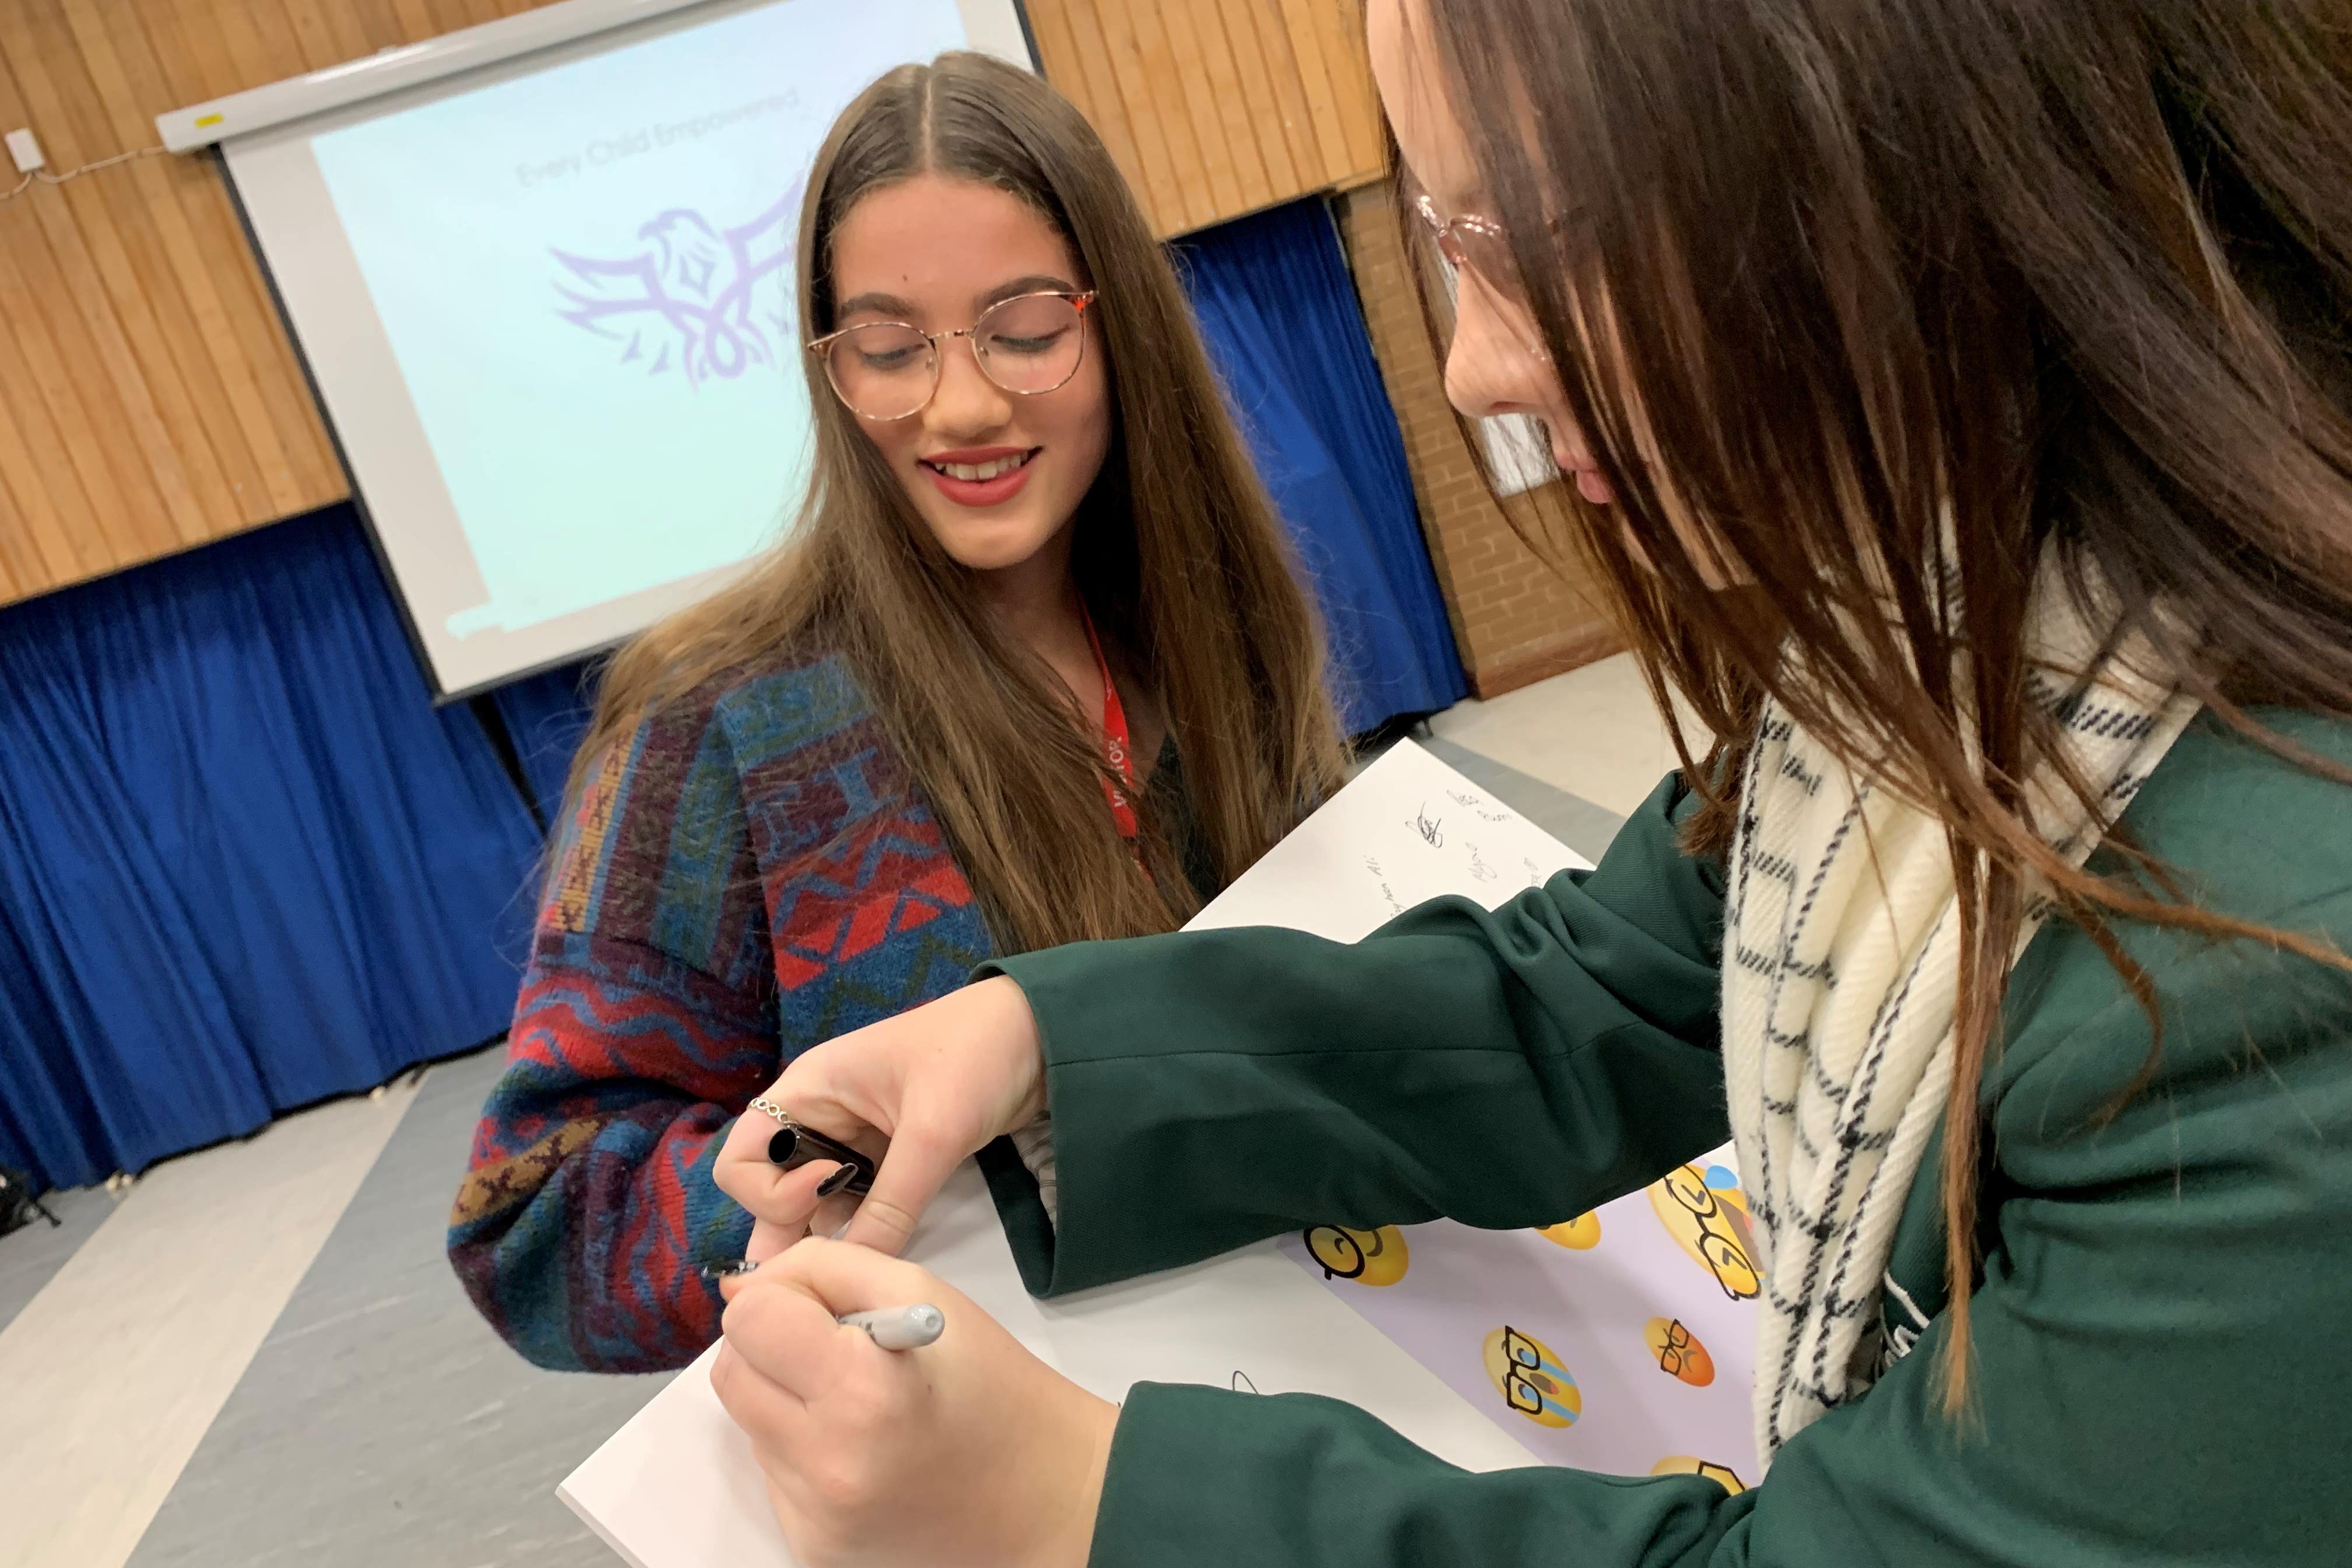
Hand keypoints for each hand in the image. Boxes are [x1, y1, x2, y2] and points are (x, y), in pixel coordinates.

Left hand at [711, 1239, 1113, 1567]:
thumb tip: (749, 1287)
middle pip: (731, 1373)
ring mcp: (814, 1517)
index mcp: (861, 1393)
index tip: (826, 1308)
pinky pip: (772, 1472)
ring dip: (785, 1397)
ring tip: (858, 1401)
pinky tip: (860, 1447)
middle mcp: (825, 1466)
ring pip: (747, 1422)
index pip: (750, 1320)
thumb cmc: (991, 1384)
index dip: (784, 1298)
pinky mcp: (810, 1546)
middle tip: (835, 1347)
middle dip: (771, 1346)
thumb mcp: (922, 1292)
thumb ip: (827, 1269)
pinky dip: (801, 1447)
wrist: (1042, 1497)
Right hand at [714, 975, 1045, 1259]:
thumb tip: (854, 1270)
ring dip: (823, 1238)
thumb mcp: (933, 1131)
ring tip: (846, 1272)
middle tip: (821, 1269)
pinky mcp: (887, 1159)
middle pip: (768, 1190)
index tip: (827, 1188)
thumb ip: (891, 1204)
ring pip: (812, 1206)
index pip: (741, 1158)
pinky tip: (872, 1256)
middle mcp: (819, 1117)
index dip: (768, 1190)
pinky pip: (854, 1206)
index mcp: (809, 1089)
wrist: (1044, 1037)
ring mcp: (852, 1141)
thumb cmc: (977, 1056)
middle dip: (786, 1232)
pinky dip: (858, 1231)